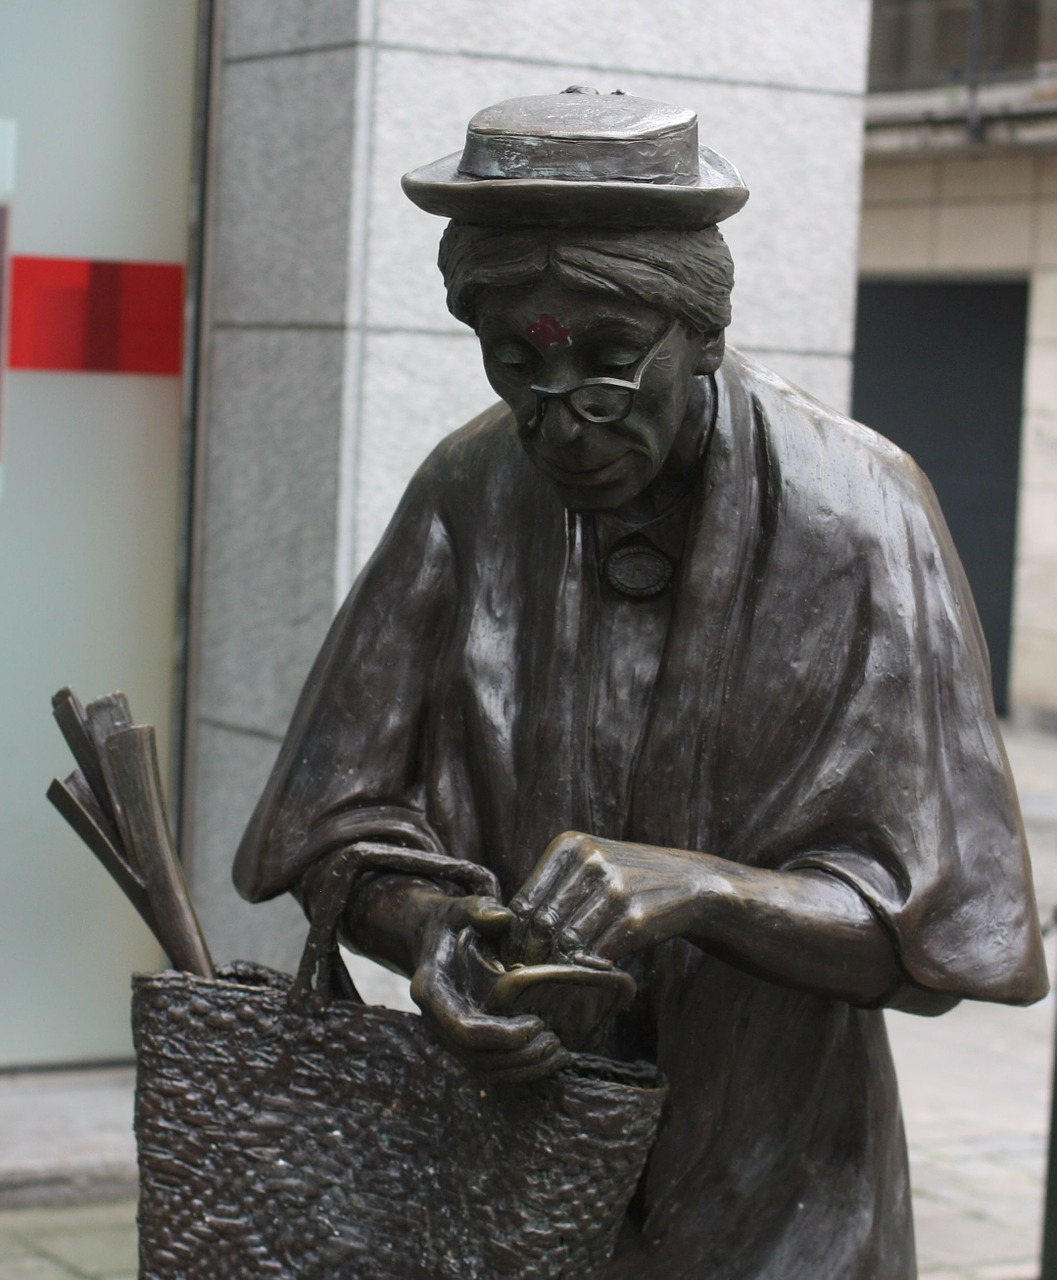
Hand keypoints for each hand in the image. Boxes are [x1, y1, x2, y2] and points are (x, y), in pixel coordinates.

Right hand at [410, 894, 570, 1082]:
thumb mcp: (462, 907)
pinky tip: (549, 1057)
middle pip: (477, 1058)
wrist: (430, 938)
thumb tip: (502, 919)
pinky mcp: (464, 1043)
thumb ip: (479, 909)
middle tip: (556, 1042)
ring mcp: (449, 1036)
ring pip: (485, 1071)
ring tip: (559, 1053)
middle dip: (520, 1056)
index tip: (538, 1022)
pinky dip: (520, 1070)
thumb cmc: (453, 922)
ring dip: (524, 1069)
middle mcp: (437, 1021)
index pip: (465, 1030)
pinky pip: (490, 1070)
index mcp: (431, 991)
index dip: (502, 1035)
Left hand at [506, 831, 706, 965]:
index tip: (512, 964)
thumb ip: (551, 891)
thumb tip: (504, 936)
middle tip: (532, 983)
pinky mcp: (636, 917)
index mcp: (569, 845)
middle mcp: (589, 860)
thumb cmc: (627, 882)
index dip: (513, 940)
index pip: (523, 902)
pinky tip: (589, 979)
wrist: (690, 883)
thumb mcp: (589, 868)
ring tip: (557, 987)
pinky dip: (588, 973)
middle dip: (532, 959)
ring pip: (566, 943)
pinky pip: (597, 955)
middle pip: (540, 924)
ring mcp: (614, 888)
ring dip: (559, 971)